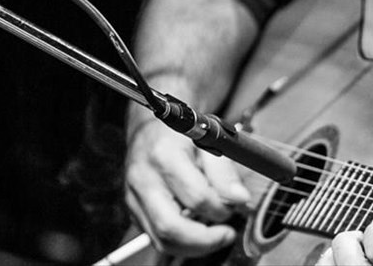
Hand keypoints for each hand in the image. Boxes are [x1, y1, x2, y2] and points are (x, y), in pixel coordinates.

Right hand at [123, 118, 251, 257]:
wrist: (152, 127)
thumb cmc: (182, 133)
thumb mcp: (209, 140)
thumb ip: (224, 171)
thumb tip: (239, 199)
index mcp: (164, 155)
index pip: (196, 196)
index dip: (221, 207)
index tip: (236, 205)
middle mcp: (144, 179)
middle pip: (170, 226)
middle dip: (204, 240)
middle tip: (226, 233)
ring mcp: (134, 197)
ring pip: (161, 239)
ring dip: (194, 246)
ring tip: (217, 236)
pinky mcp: (133, 209)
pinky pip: (157, 237)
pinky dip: (182, 241)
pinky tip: (199, 231)